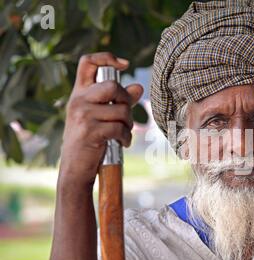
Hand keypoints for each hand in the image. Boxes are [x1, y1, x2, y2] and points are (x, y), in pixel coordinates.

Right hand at [60, 52, 143, 185]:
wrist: (75, 167)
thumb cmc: (89, 140)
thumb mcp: (101, 117)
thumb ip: (119, 101)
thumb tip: (138, 87)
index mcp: (80, 93)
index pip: (88, 62)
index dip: (106, 57)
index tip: (124, 64)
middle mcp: (78, 100)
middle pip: (113, 86)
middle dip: (126, 101)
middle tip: (126, 116)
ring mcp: (82, 115)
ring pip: (121, 109)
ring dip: (129, 124)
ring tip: (123, 133)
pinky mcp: (90, 131)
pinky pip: (119, 127)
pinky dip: (126, 137)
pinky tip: (123, 142)